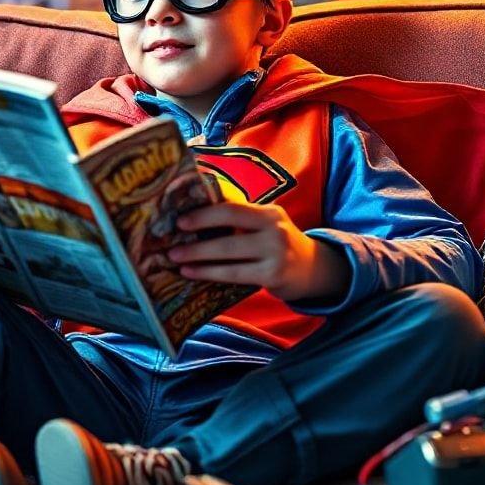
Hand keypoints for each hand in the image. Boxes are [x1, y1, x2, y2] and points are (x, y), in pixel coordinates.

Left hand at [169, 201, 351, 302]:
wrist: (313, 269)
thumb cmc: (278, 243)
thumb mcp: (266, 224)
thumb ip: (240, 219)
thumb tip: (195, 216)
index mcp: (269, 212)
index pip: (233, 208)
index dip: (205, 214)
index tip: (180, 220)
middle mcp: (275, 230)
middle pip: (230, 233)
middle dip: (197, 240)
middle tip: (171, 246)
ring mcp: (275, 254)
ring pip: (230, 257)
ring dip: (199, 259)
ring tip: (176, 260)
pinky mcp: (273, 276)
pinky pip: (235, 275)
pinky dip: (211, 274)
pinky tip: (193, 274)